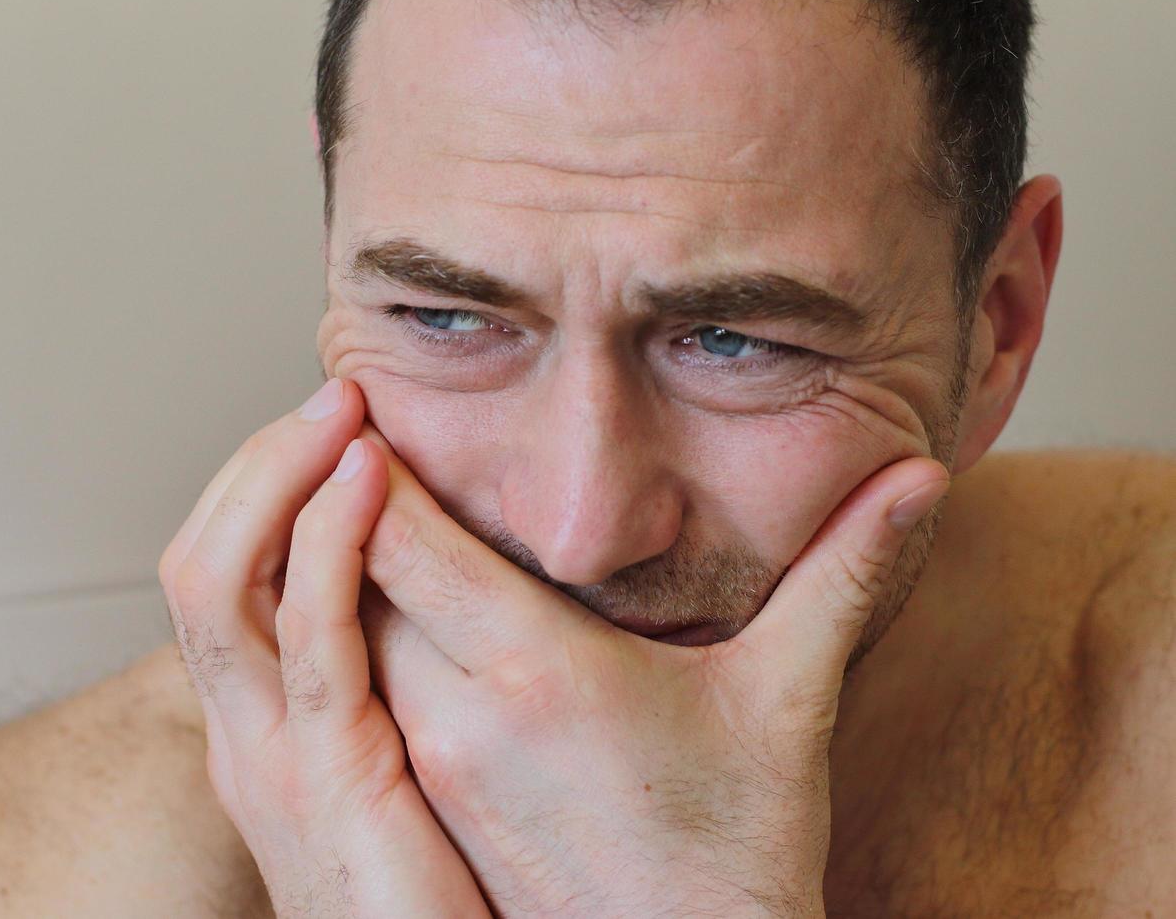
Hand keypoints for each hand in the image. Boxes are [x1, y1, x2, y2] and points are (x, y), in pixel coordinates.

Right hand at [158, 378, 489, 918]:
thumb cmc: (439, 887)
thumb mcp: (390, 769)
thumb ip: (384, 689)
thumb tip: (422, 600)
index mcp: (260, 724)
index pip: (222, 576)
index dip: (262, 491)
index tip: (333, 429)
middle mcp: (243, 731)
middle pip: (198, 558)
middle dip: (258, 462)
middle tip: (333, 394)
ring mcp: (270, 753)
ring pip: (220, 577)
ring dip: (278, 474)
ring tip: (342, 406)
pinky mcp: (328, 774)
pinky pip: (308, 632)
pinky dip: (327, 538)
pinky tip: (369, 476)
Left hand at [355, 424, 950, 916]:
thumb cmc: (737, 848)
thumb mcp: (787, 699)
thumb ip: (842, 575)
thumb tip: (921, 477)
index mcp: (536, 665)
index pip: (399, 535)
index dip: (367, 466)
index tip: (365, 411)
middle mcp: (458, 715)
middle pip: (348, 579)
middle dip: (338, 513)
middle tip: (342, 450)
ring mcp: (427, 772)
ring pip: (340, 643)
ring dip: (338, 583)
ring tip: (343, 521)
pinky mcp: (419, 813)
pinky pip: (350, 705)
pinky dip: (350, 652)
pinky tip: (376, 623)